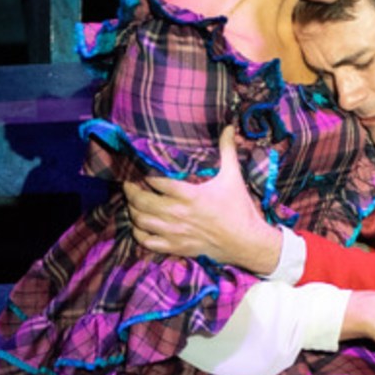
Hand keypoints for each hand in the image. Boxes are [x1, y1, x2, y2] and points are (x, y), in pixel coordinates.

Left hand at [123, 125, 281, 272]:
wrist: (246, 242)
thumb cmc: (239, 208)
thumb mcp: (233, 177)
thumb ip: (227, 150)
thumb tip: (228, 127)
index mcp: (189, 195)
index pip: (156, 182)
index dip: (145, 175)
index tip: (141, 170)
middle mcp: (177, 214)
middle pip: (142, 201)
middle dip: (131, 191)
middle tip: (129, 184)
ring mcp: (175, 232)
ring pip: (141, 221)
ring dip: (132, 210)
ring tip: (132, 203)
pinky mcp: (176, 247)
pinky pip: (148, 242)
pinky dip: (139, 233)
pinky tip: (140, 226)